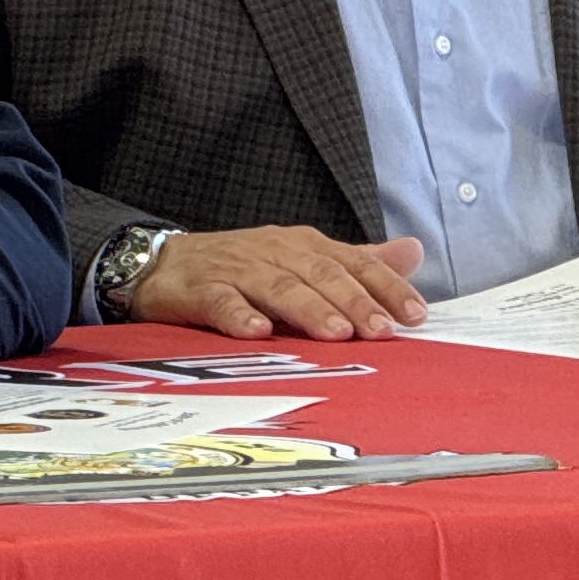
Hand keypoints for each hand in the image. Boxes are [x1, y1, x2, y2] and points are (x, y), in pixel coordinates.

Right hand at [123, 227, 427, 340]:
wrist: (164, 264)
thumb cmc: (242, 267)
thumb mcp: (303, 259)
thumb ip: (357, 260)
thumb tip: (414, 251)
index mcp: (303, 245)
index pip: (353, 263)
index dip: (385, 287)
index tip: (414, 315)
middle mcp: (274, 252)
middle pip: (321, 274)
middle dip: (354, 301)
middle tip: (381, 329)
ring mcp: (237, 269)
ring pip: (278, 287)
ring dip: (309, 309)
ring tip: (336, 334)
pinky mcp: (201, 289)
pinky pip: (222, 301)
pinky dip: (240, 316)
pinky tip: (258, 332)